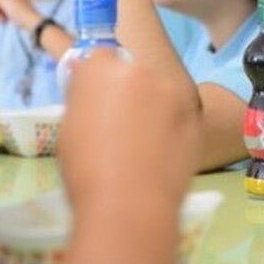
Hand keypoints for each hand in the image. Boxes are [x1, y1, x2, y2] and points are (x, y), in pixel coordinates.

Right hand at [57, 49, 198, 215]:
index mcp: (100, 70)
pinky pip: (178, 113)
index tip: (97, 99)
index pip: (100, 57)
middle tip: (119, 126)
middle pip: (132, 72)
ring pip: (159, 92)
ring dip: (152, 107)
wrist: (129, 206)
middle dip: (127, 91)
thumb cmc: (86, 172)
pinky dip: (172, 126)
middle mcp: (138, 71)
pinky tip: (162, 153)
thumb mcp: (68, 129)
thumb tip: (94, 95)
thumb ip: (84, 101)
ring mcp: (171, 92)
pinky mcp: (194, 114)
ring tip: (144, 144)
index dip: (98, 79)